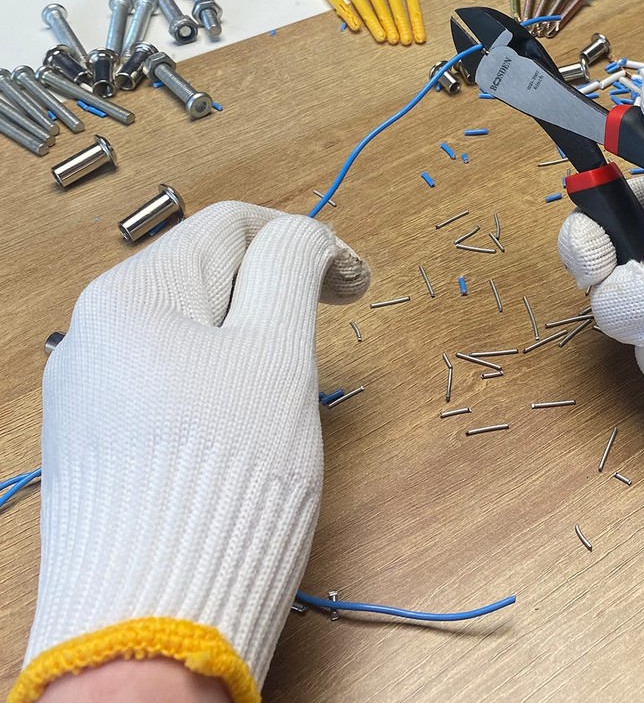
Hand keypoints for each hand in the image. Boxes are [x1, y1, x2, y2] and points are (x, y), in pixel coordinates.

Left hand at [14, 201, 368, 702]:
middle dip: (276, 291)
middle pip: (207, 274)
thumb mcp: (276, 351)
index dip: (304, 240)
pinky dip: (216, 380)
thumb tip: (305, 235)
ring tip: (282, 389)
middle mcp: (94, 332)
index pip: (230, 225)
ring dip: (251, 336)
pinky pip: (167, 379)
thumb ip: (292, 268)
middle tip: (326, 332)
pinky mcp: (96, 440)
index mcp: (129, 294)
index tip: (354, 282)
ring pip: (190, 329)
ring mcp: (89, 390)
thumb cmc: (227, 473)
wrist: (152, 617)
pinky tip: (238, 426)